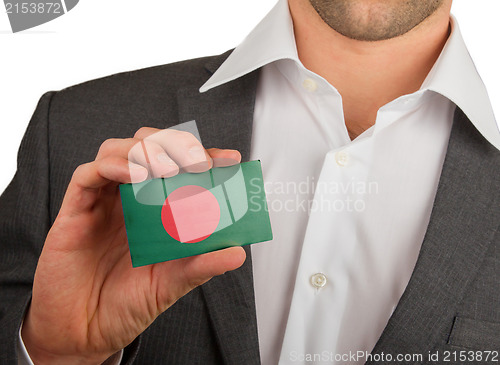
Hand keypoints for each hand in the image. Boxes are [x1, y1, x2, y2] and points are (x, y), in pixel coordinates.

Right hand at [21, 127, 245, 363]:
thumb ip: (201, 266)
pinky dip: (112, 165)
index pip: (180, 167)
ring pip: (117, 150)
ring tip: (168, 169)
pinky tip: (134, 175)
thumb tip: (238, 253)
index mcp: (154, 209)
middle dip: (175, 144)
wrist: (85, 333)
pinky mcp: (75, 211)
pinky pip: (87, 175)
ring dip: (145, 150)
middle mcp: (129, 198)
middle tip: (199, 162)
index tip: (230, 160)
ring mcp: (102, 201)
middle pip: (148, 146)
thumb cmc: (126, 304)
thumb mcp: (171, 284)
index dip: (204, 156)